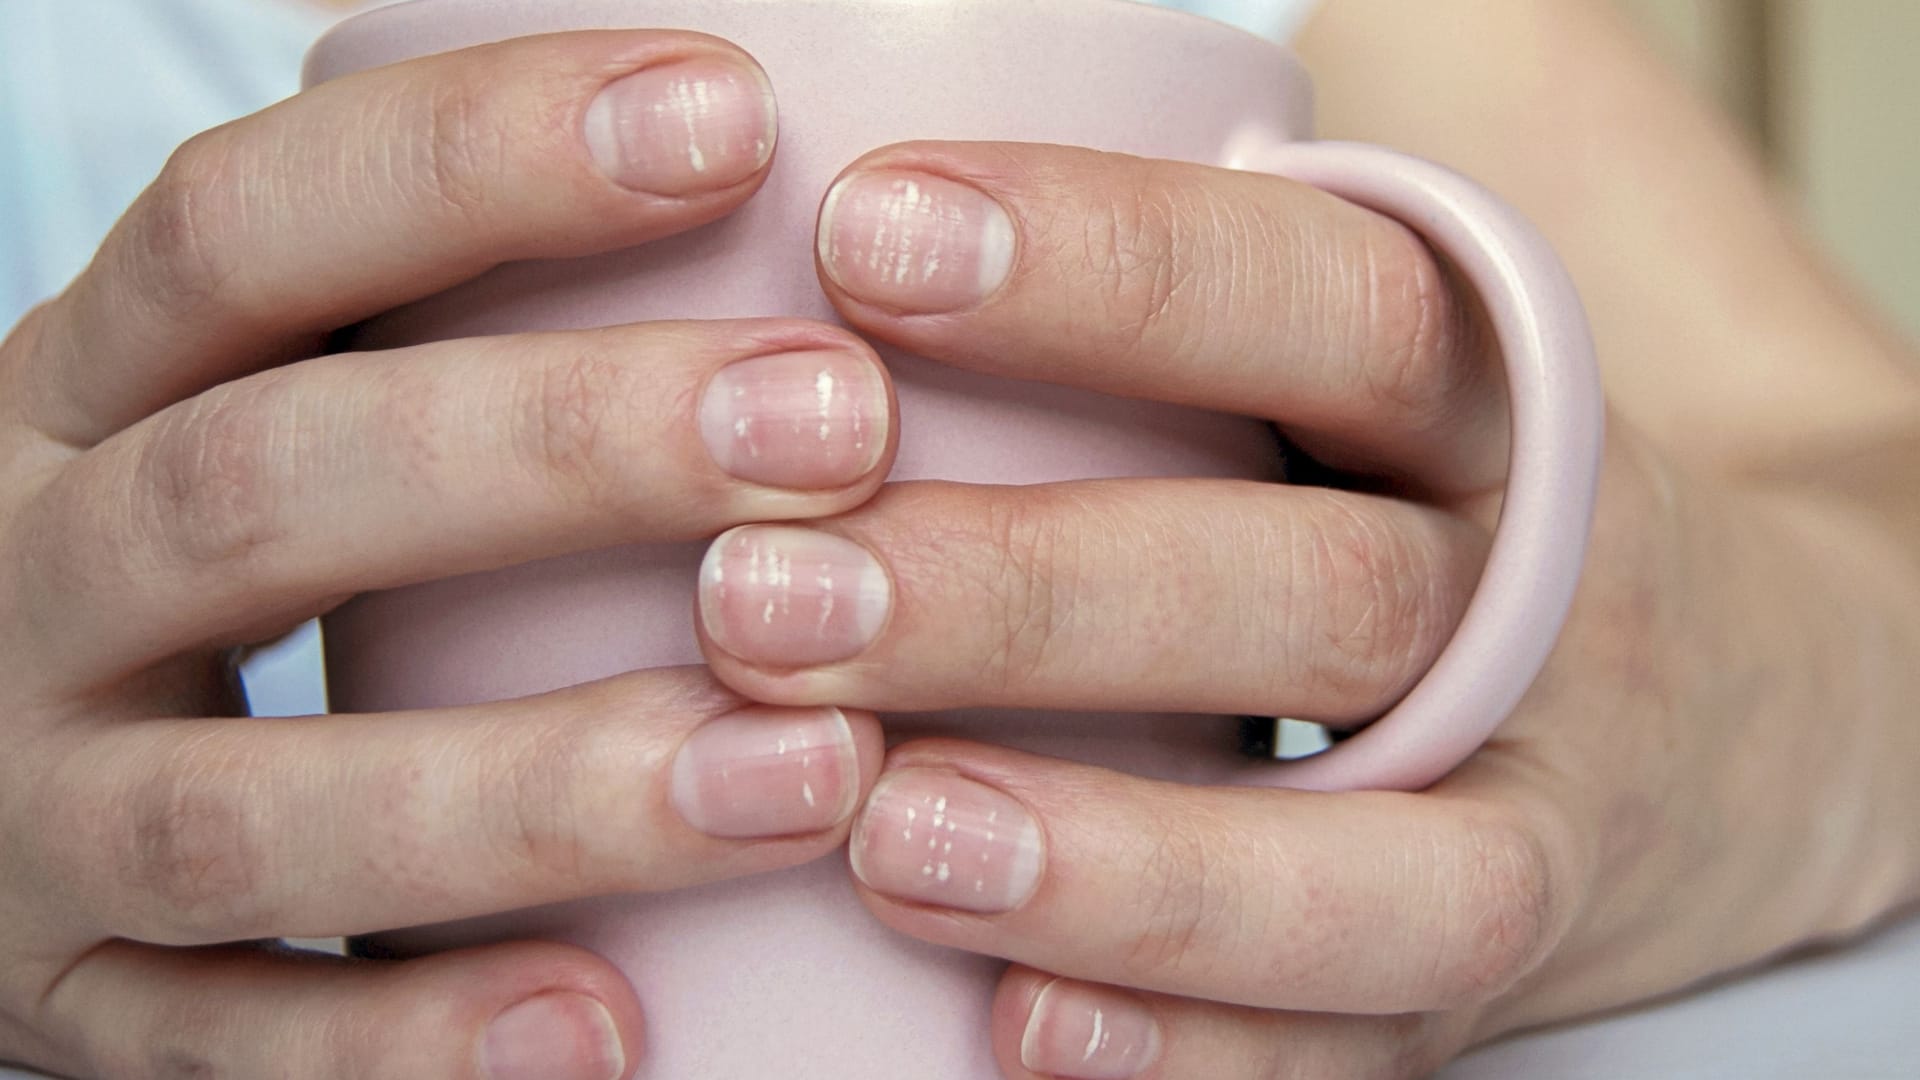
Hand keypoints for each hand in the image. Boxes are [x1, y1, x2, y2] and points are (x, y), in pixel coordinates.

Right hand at [0, 32, 897, 1079]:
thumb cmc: (199, 540)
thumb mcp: (254, 399)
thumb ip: (423, 330)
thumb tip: (771, 128)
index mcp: (73, 392)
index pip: (242, 230)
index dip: (476, 160)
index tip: (733, 117)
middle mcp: (21, 582)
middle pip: (261, 491)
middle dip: (557, 451)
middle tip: (834, 426)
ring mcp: (26, 814)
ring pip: (245, 809)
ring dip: (534, 789)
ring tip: (812, 769)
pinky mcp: (69, 1007)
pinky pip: (227, 1047)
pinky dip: (415, 1047)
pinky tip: (614, 1028)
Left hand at [693, 138, 1919, 1075]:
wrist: (1759, 711)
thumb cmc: (1464, 480)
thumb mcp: (1405, 313)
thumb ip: (1239, 207)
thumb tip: (939, 18)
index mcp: (1500, 405)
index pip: (1334, 300)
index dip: (1111, 267)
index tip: (862, 237)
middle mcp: (1532, 610)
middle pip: (1317, 591)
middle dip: (1044, 594)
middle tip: (770, 591)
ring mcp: (1529, 819)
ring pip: (1380, 864)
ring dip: (1128, 854)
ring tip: (880, 831)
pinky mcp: (1484, 992)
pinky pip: (1365, 1051)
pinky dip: (1198, 1057)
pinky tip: (1014, 1038)